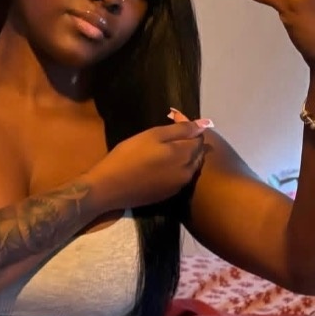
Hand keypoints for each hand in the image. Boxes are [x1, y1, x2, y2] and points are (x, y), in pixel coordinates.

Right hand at [87, 115, 211, 209]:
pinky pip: (180, 177)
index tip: (173, 120)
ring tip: (166, 148)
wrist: (110, 187)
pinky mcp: (169, 195)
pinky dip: (176, 168)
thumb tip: (204, 124)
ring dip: (184, 155)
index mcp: (185, 155)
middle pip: (197, 153)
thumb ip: (180, 130)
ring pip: (190, 166)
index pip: (199, 137)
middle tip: (168, 134)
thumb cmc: (129, 156)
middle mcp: (188, 172)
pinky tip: (161, 165)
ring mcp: (179, 186)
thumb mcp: (153, 135)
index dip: (189, 127)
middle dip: (189, 141)